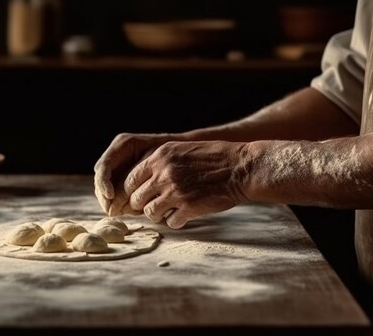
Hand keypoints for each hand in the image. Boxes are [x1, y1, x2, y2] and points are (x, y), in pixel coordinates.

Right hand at [94, 133, 174, 215]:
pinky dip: (123, 203)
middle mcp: (117, 155)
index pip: (104, 166)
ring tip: (127, 210)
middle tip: (113, 211)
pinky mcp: (125, 180)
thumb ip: (136, 176)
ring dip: (113, 202)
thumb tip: (117, 196)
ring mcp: (120, 167)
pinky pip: (117, 194)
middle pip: (101, 179)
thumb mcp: (156, 162)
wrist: (187, 154)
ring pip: (106, 189)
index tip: (110, 196)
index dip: (103, 182)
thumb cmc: (173, 155)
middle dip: (105, 197)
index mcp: (123, 144)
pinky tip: (135, 209)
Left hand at [123, 141, 248, 228]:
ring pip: (150, 212)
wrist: (242, 168)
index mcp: (159, 157)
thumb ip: (160, 162)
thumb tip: (143, 179)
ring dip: (158, 215)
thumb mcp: (182, 150)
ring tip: (169, 211)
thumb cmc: (215, 158)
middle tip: (154, 205)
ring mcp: (175, 191)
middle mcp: (163, 174)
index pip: (131, 179)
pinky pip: (170, 222)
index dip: (133, 191)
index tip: (140, 195)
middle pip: (136, 198)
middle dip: (143, 205)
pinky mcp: (188, 207)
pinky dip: (175, 221)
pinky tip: (184, 215)